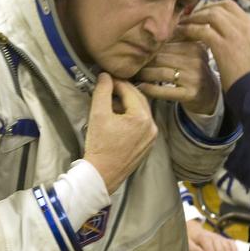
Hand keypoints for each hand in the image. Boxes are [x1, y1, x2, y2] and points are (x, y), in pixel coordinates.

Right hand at [83, 72, 156, 193]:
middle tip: (108, 87)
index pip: (129, 90)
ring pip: (140, 111)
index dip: (116, 82)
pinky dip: (131, 117)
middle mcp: (152, 126)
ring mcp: (151, 137)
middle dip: (123, 92)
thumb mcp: (98, 114)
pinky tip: (117, 119)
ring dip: (127, 104)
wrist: (101, 174)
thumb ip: (102, 91)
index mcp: (142, 117)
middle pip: (138, 99)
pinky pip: (141, 124)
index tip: (105, 79)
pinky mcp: (148, 144)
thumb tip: (105, 76)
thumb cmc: (99, 146)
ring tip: (110, 104)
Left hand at [138, 40, 218, 113]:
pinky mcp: (190, 94)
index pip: (165, 42)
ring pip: (160, 73)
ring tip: (134, 74)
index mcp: (194, 45)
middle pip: (160, 57)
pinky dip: (150, 89)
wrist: (210, 94)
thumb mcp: (191, 50)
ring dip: (143, 74)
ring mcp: (194, 78)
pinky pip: (164, 91)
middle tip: (130, 62)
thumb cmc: (194, 69)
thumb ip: (176, 38)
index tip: (135, 48)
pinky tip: (141, 87)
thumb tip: (149, 25)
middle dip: (143, 60)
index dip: (148, 46)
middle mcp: (196, 60)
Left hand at [177, 0, 249, 90]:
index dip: (213, 7)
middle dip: (201, 11)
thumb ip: (241, 39)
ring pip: (210, 15)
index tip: (202, 14)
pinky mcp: (223, 45)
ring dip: (194, 18)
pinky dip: (190, 30)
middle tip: (189, 18)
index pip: (230, 6)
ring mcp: (234, 34)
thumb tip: (227, 36)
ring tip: (183, 25)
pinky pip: (202, 30)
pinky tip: (183, 34)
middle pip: (219, 7)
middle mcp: (244, 26)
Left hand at [186, 219, 236, 250]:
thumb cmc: (190, 239)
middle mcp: (213, 237)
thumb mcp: (187, 243)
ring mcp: (219, 237)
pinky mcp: (223, 238)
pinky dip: (234, 248)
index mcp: (204, 238)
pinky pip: (231, 242)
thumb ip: (193, 249)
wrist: (194, 230)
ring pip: (227, 248)